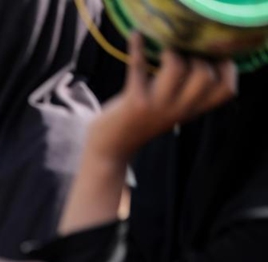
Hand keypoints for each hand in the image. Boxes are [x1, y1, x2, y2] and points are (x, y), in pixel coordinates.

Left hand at [90, 33, 236, 157]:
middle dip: (198, 57)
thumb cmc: (141, 123)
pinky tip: (136, 36)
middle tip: (183, 55)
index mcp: (191, 111)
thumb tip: (198, 58)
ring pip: (176, 68)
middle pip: (205, 76)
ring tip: (163, 53)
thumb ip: (187, 95)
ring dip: (171, 52)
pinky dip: (137, 48)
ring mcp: (156, 105)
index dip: (227, 69)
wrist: (111, 148)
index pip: (226, 91)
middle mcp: (178, 109)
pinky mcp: (133, 100)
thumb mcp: (172, 113)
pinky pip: (138, 67)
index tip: (215, 58)